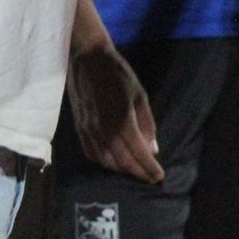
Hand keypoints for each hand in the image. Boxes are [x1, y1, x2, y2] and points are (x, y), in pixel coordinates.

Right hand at [66, 44, 164, 184]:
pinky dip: (104, 162)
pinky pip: (91, 154)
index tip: (159, 177)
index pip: (138, 153)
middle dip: (138, 173)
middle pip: (122, 162)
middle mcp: (104, 131)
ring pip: (106, 161)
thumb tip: (153, 149)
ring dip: (122, 170)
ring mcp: (89, 131)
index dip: (149, 168)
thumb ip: (147, 124)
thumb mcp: (140, 95)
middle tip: (150, 178)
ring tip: (135, 171)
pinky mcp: (79, 129)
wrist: (88, 60)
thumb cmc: (119, 74)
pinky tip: (113, 161)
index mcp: (122, 121)